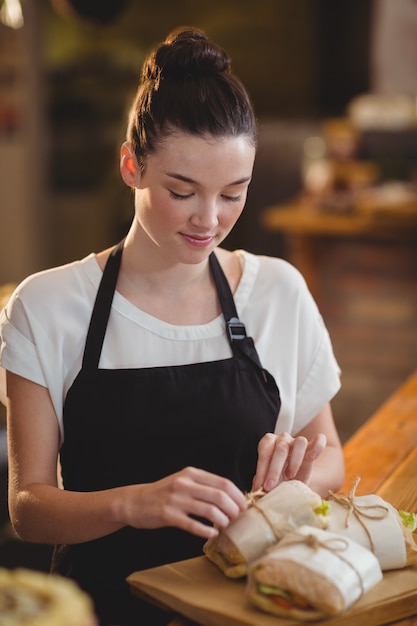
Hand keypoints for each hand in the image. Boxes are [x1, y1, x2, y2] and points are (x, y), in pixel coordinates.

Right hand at [125, 466, 246, 538]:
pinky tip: (211, 534)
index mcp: (191, 473)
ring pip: (210, 511)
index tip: (243, 506)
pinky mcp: (168, 516)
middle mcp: (185, 484)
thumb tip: (231, 497)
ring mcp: (176, 500)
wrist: (135, 501)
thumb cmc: (164, 493)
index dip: (237, 496)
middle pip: (219, 496)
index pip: (223, 483)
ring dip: (222, 521)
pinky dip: (207, 531)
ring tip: (224, 526)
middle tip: (236, 518)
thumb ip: (203, 485)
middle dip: (233, 509)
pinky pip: (194, 525)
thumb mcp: (183, 481)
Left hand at [251, 431, 326, 491]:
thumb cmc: (278, 478)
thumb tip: (255, 491)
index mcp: (268, 442)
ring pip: (299, 442)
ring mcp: (298, 441)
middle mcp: (283, 439)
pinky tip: (312, 457)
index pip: (265, 452)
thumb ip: (262, 482)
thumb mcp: (268, 480)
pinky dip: (317, 446)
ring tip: (290, 476)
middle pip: (280, 449)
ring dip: (295, 460)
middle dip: (274, 470)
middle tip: (270, 487)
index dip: (261, 470)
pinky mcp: (313, 447)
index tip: (259, 486)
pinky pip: (319, 440)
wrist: (295, 480)